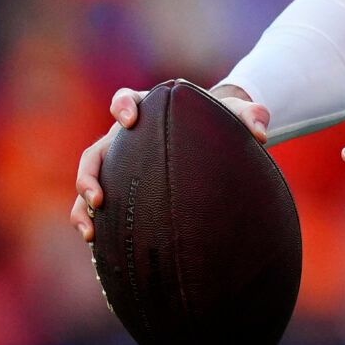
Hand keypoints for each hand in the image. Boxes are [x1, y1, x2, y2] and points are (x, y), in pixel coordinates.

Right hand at [72, 84, 270, 242]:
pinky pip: (95, 205)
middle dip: (90, 174)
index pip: (126, 100)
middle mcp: (123, 138)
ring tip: (90, 230)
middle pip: (95, 151)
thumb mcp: (234, 114)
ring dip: (83, 204)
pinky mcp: (120, 188)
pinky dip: (91, 221)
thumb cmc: (217, 121)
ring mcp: (118, 164)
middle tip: (98, 197)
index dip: (123, 107)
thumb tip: (261, 133)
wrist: (209, 141)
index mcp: (146, 110)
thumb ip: (251, 115)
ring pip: (89, 181)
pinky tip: (98, 244)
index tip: (131, 120)